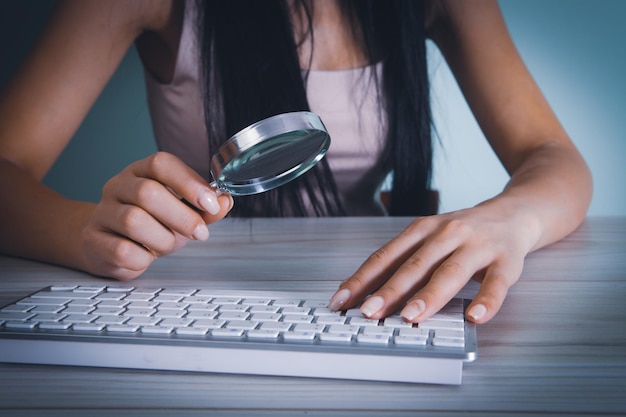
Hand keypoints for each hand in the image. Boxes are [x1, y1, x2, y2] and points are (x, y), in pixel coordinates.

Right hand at [80, 152, 232, 279]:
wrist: (108, 245)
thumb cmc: (150, 225)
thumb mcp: (182, 213)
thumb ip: (205, 208)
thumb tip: (225, 201)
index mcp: (141, 171)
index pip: (162, 164)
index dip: (189, 183)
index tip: (212, 204)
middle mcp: (118, 186)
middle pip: (148, 193)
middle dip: (182, 217)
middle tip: (199, 233)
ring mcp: (101, 211)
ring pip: (134, 221)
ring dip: (162, 239)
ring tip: (167, 244)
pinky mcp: (92, 239)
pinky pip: (122, 250)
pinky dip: (143, 259)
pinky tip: (145, 256)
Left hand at [329, 203, 538, 323]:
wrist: (514, 213)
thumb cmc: (463, 233)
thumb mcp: (430, 239)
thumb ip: (405, 263)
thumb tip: (369, 295)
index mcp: (422, 229)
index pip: (385, 256)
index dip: (362, 279)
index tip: (341, 301)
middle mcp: (447, 234)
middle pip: (413, 265)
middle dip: (389, 290)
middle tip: (369, 312)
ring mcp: (477, 245)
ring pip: (450, 271)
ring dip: (429, 295)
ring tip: (412, 316)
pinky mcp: (506, 259)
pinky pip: (496, 283)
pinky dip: (486, 301)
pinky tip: (475, 317)